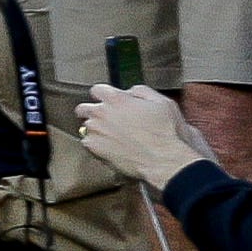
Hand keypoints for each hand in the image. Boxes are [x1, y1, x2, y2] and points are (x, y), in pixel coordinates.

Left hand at [74, 81, 206, 187]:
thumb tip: (129, 92)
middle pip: (84, 108)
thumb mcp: (162, 102)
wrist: (164, 160)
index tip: (109, 102)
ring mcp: (95, 131)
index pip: (97, 90)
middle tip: (106, 120)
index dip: (104, 96)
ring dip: (97, 130)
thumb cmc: (166, 133)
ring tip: (114, 137)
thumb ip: (141, 91)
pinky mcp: (94, 148)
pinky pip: (88, 143)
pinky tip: (111, 148)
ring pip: (87, 126)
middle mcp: (101, 113)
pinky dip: (96, 145)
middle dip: (93, 113)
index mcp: (116, 99)